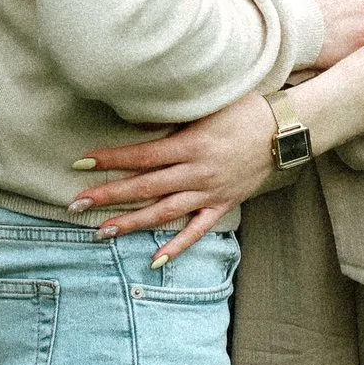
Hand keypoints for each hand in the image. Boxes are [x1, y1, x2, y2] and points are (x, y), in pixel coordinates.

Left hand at [68, 92, 280, 264]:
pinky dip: (177, 247)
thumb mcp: (209, 103)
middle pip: (146, 187)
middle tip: (76, 204)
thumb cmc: (246, 108)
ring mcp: (210, 192)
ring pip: (165, 212)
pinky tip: (155, 261)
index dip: (111, 160)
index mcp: (191, 144)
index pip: (142, 156)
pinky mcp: (224, 204)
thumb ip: (175, 114)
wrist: (286, 129)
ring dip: (132, 223)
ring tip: (102, 231)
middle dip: (109, 196)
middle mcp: (198, 172)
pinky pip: (197, 230)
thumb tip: (138, 115)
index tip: (82, 164)